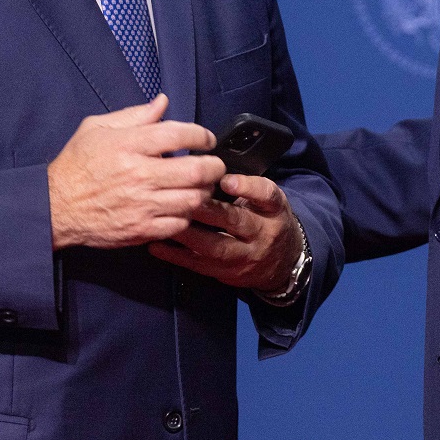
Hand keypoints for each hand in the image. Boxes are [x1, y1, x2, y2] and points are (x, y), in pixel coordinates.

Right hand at [46, 95, 222, 249]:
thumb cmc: (76, 165)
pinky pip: (179, 224)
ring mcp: (142, 205)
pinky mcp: (141, 229)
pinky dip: (188, 215)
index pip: (179, 135)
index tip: (207, 139)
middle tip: (215, 164)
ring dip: (204, 191)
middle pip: (195, 170)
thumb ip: (134, 115)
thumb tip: (163, 102)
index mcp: (129, 145)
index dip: (202, 135)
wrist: (55, 207)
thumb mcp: (97, 128)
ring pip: (193, 199)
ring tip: (202, 185)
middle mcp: (139, 175)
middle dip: (214, 166)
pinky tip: (183, 206)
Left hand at [147, 173, 303, 294]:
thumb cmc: (267, 220)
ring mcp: (245, 256)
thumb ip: (245, 185)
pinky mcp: (227, 273)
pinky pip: (200, 265)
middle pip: (237, 221)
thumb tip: (210, 166)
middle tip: (186, 198)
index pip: (266, 195)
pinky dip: (176, 256)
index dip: (247, 187)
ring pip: (217, 247)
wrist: (282, 263)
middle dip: (209, 210)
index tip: (226, 179)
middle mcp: (262, 233)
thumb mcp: (268, 200)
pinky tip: (157, 246)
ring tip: (169, 220)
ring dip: (190, 234)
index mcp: (274, 210)